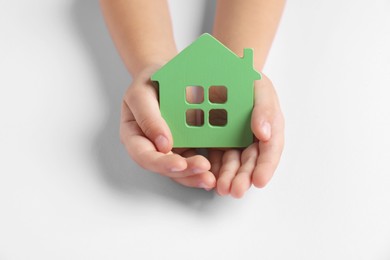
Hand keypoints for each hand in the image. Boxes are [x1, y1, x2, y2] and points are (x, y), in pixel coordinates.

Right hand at [120, 66, 216, 189]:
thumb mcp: (141, 93)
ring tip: (212, 178)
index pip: (145, 156)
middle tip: (203, 169)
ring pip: (183, 170)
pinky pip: (198, 160)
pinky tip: (219, 170)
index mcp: (135, 137)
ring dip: (197, 175)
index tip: (179, 163)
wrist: (169, 73)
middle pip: (166, 168)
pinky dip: (209, 167)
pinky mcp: (190, 147)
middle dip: (185, 173)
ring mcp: (172, 149)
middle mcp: (153, 148)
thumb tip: (163, 144)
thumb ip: (148, 117)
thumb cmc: (150, 82)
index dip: (161, 163)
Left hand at [207, 74, 284, 197]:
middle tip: (236, 190)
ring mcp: (235, 142)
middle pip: (251, 162)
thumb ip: (265, 109)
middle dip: (244, 178)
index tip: (260, 180)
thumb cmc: (249, 80)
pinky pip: (215, 157)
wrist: (227, 72)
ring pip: (232, 164)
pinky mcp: (217, 141)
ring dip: (228, 178)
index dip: (266, 166)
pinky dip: (212, 168)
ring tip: (222, 188)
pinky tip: (208, 176)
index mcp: (269, 128)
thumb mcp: (261, 89)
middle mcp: (253, 139)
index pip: (271, 150)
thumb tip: (264, 134)